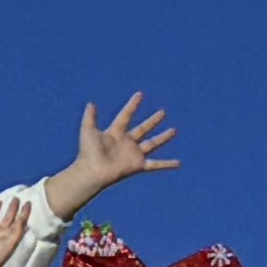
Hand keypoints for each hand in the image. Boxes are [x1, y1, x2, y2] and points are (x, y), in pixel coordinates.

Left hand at [59, 90, 179, 209]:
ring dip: (163, 137)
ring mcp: (133, 154)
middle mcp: (126, 142)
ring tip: (174, 130)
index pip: (126, 115)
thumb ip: (90, 117)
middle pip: (143, 128)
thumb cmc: (88, 153)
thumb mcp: (88, 131)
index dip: (132, 105)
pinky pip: (156, 164)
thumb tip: (91, 103)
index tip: (140, 95)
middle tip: (163, 112)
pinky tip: (178, 163)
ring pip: (152, 143)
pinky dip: (167, 164)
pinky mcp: (138, 165)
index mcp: (115, 132)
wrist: (92, 172)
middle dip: (153, 121)